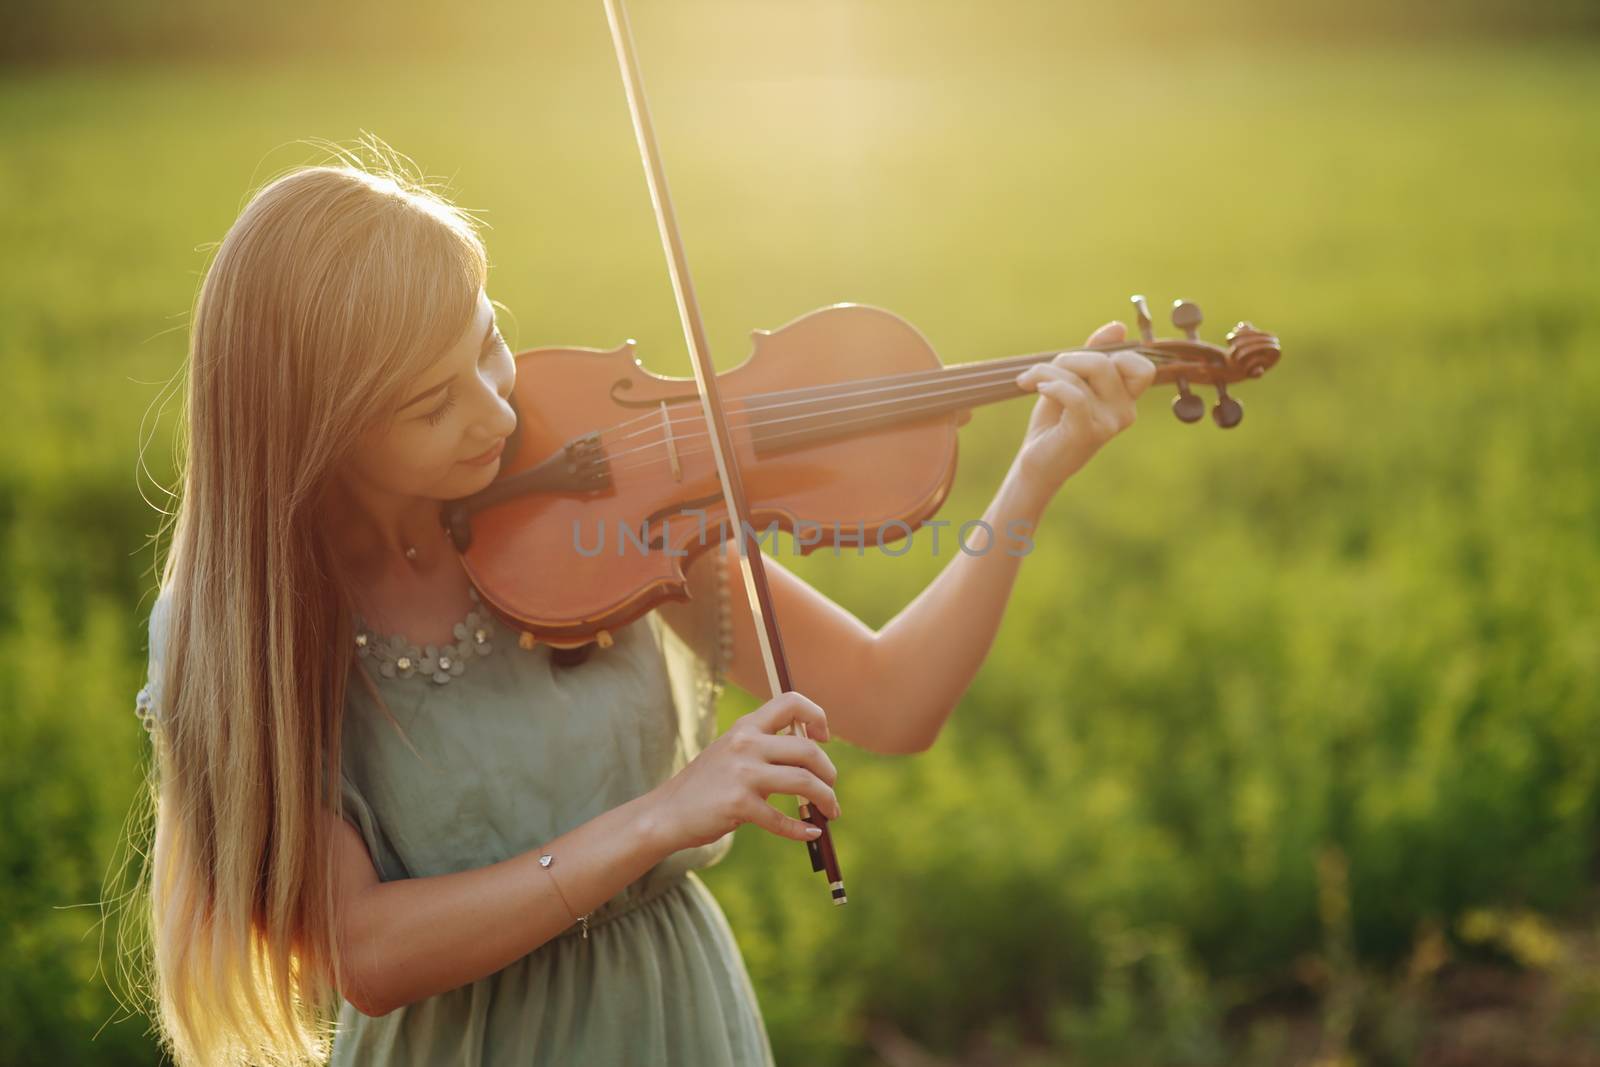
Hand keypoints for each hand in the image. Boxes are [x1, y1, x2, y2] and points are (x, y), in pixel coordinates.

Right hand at [646, 691, 839, 851]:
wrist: (667, 813)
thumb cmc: (706, 785)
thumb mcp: (732, 752)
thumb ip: (765, 747)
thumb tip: (813, 756)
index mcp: (746, 726)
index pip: (791, 702)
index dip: (816, 716)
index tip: (824, 737)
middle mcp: (746, 744)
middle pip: (808, 749)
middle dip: (829, 772)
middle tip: (830, 787)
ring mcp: (742, 774)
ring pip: (804, 782)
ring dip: (826, 799)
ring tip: (830, 811)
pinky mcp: (739, 805)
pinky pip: (782, 819)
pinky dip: (801, 829)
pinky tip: (810, 833)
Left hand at [1011, 321, 1156, 502]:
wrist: (1037, 463)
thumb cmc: (1055, 422)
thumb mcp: (1075, 382)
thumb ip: (1094, 355)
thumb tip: (1119, 327)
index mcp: (1127, 399)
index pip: (1142, 366)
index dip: (1114, 354)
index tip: (1082, 362)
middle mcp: (1125, 412)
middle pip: (1104, 362)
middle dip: (1069, 359)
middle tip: (1044, 371)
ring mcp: (1109, 423)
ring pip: (1084, 375)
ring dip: (1048, 371)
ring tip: (1031, 382)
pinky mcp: (1088, 432)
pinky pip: (1074, 395)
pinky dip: (1051, 385)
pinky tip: (1035, 389)